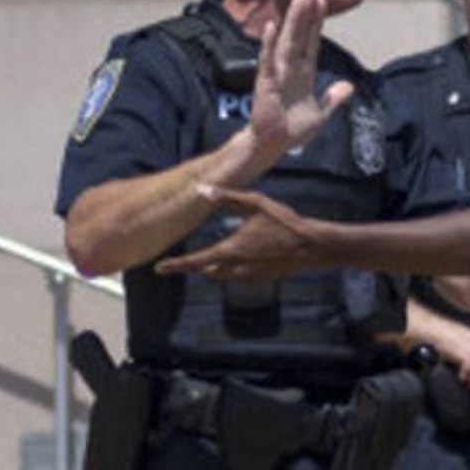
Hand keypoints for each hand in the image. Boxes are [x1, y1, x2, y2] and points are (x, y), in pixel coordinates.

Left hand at [154, 186, 315, 280]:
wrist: (310, 245)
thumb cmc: (283, 222)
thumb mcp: (255, 203)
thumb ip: (227, 197)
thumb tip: (202, 190)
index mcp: (232, 250)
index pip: (196, 261)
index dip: (176, 265)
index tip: (160, 268)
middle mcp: (237, 268)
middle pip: (209, 270)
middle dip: (201, 263)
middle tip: (195, 256)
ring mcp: (249, 276)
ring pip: (223, 274)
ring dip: (218, 265)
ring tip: (223, 250)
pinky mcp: (260, 279)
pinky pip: (239, 276)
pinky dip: (234, 267)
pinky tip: (246, 253)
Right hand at [244, 0, 353, 166]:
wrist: (273, 145)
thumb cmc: (292, 130)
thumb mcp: (320, 114)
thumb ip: (333, 99)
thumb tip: (348, 87)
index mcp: (304, 73)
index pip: (312, 41)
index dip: (317, 22)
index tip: (321, 1)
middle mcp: (290, 68)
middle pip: (300, 34)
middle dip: (306, 13)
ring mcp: (277, 73)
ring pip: (286, 41)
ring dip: (292, 21)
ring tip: (298, 0)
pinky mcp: (265, 83)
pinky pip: (267, 61)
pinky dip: (268, 44)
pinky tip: (271, 27)